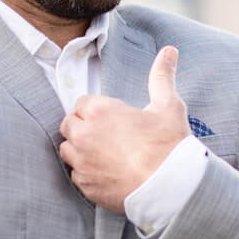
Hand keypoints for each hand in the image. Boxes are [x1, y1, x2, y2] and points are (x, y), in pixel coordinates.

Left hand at [59, 46, 191, 211]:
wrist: (171, 187)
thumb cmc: (169, 145)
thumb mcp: (169, 105)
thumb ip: (162, 76)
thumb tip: (169, 51)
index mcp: (99, 112)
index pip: (81, 103)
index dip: (95, 109)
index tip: (110, 117)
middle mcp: (84, 135)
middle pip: (68, 124)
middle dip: (83, 126)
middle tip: (106, 134)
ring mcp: (82, 163)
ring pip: (67, 150)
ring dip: (79, 149)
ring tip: (103, 152)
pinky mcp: (86, 186)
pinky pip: (76, 175)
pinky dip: (86, 172)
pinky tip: (105, 172)